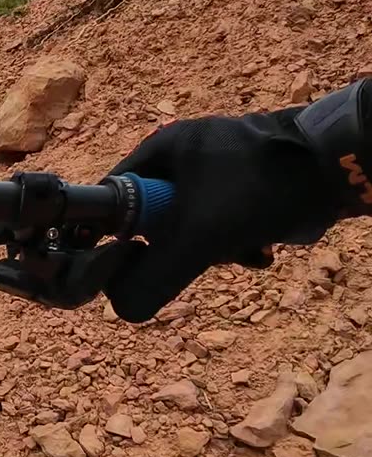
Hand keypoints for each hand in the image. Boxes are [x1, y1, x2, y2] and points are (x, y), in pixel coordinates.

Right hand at [106, 108, 342, 321]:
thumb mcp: (199, 237)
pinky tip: (261, 250)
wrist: (339, 166)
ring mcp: (221, 166)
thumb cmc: (259, 188)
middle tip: (202, 256)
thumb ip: (154, 276)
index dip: (119, 232)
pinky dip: (240, 241)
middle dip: (182, 247)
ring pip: (195, 225)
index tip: (137, 257)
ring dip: (216, 250)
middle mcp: (187, 153)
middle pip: (157, 217)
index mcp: (163, 148)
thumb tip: (121, 308)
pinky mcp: (251, 181)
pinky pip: (226, 221)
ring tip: (243, 252)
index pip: (115, 197)